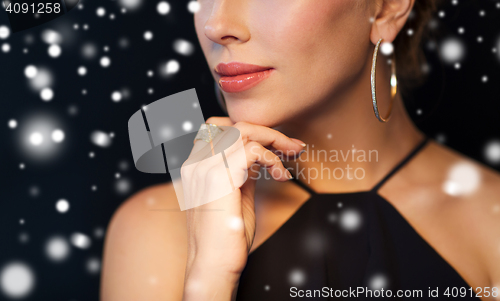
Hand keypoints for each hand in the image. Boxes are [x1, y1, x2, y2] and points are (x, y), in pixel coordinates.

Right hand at [181, 117, 304, 299]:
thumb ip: (242, 174)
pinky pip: (252, 150)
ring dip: (273, 139)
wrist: (213, 265)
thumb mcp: (236, 196)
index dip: (249, 130)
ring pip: (242, 131)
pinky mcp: (219, 178)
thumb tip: (259, 158)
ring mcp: (205, 168)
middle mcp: (197, 163)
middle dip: (266, 130)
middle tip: (292, 145)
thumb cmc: (225, 237)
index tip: (276, 144)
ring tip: (292, 155)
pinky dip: (272, 159)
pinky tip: (281, 175)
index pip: (218, 128)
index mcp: (197, 167)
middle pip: (231, 124)